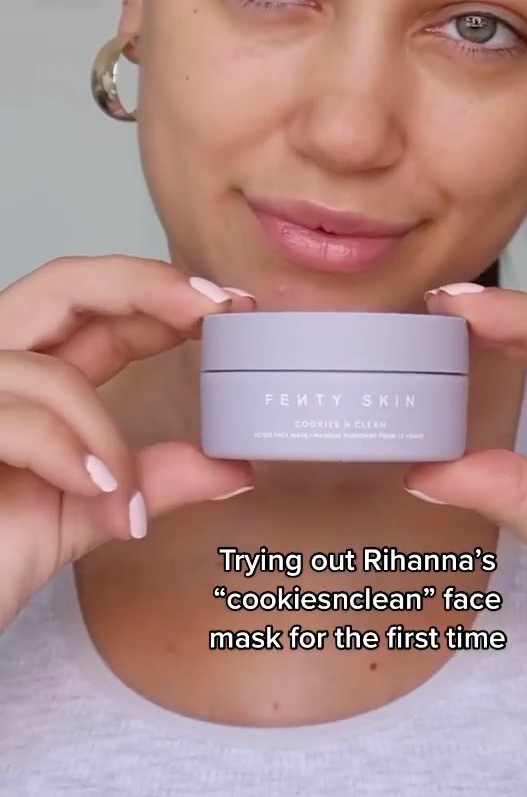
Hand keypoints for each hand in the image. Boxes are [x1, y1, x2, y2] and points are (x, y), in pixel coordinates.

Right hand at [0, 256, 254, 633]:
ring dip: (102, 436)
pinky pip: (18, 420)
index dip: (162, 295)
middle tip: (216, 308)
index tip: (233, 306)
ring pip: (49, 372)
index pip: (95, 307)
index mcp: (29, 374)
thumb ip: (151, 482)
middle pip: (64, 284)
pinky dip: (64, 452)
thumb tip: (235, 467)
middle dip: (147, 287)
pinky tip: (94, 490)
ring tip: (121, 496)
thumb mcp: (86, 512)